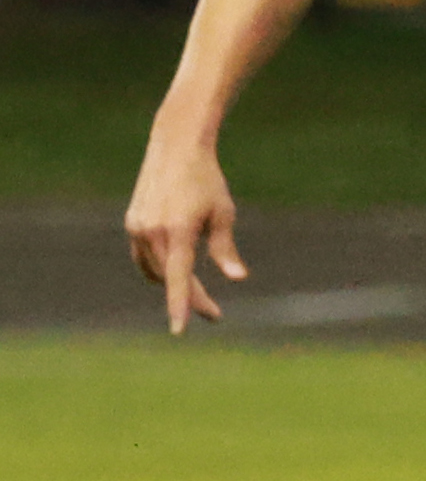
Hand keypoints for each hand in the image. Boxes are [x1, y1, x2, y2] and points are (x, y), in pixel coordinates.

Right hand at [124, 134, 244, 334]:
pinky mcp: (132, 223)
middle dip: (191, 298)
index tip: (179, 330)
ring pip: (155, 271)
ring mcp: (137, 228)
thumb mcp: (223, 214)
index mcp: (177, 230)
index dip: (181, 305)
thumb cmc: (207, 181)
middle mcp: (152, 231)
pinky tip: (175, 275)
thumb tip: (237, 278)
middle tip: (215, 314)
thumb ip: (225, 248)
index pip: (179, 278)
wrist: (175, 149)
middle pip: (170, 279)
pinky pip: (144, 258)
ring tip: (199, 294)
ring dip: (175, 285)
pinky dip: (159, 270)